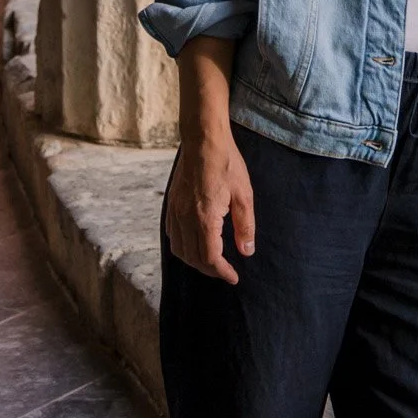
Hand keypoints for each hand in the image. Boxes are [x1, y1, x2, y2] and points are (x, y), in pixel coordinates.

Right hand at [167, 38, 252, 281]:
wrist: (203, 139)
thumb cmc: (227, 164)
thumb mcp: (244, 195)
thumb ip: (245, 226)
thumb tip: (246, 251)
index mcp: (205, 218)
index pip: (210, 257)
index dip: (222, 272)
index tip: (233, 277)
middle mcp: (186, 218)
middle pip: (193, 257)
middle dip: (209, 269)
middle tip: (225, 272)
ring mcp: (175, 211)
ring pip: (179, 249)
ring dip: (194, 261)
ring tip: (211, 263)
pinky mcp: (171, 203)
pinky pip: (172, 234)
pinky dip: (182, 247)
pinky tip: (193, 245)